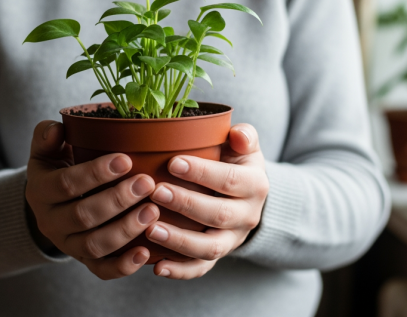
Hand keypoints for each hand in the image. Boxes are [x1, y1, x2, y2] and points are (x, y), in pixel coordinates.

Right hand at [25, 120, 160, 279]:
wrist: (54, 203)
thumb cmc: (60, 167)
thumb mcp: (46, 150)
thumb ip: (47, 136)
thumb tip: (57, 129)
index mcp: (40, 190)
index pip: (66, 184)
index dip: (95, 173)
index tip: (126, 159)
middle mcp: (50, 222)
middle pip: (82, 216)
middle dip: (117, 200)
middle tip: (147, 183)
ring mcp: (68, 245)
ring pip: (94, 245)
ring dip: (125, 229)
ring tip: (153, 211)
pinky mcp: (85, 262)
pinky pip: (102, 270)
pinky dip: (123, 265)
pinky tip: (145, 251)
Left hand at [145, 123, 268, 278]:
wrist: (245, 195)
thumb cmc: (235, 163)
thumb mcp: (244, 146)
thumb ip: (244, 136)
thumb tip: (238, 134)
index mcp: (255, 185)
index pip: (230, 180)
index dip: (202, 172)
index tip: (172, 163)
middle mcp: (248, 216)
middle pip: (219, 215)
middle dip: (186, 204)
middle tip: (156, 192)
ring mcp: (232, 240)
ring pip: (209, 248)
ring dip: (179, 241)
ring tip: (150, 229)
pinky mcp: (217, 256)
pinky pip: (201, 269)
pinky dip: (180, 271)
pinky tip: (157, 267)